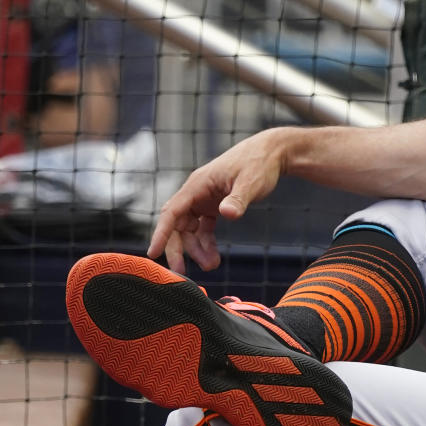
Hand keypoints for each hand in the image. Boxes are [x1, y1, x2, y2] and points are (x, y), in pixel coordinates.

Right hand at [147, 129, 287, 272]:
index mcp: (197, 185)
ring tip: (212, 266)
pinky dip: (206, 243)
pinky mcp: (214, 205)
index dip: (161, 233)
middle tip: (181, 272)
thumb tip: (227, 214)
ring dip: (197, 249)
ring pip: (190, 230)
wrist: (272, 153)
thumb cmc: (259, 163)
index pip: (172, 211)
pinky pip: (203, 228)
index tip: (153, 252)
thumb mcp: (251, 182)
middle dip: (178, 248)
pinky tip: (213, 257)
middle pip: (177, 225)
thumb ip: (238, 199)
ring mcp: (204, 199)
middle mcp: (196, 193)